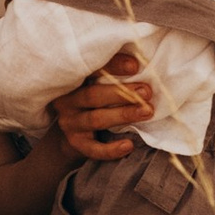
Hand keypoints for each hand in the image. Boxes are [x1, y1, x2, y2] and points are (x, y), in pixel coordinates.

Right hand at [53, 42, 157, 161]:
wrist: (74, 132)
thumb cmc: (96, 99)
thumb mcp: (98, 83)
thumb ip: (112, 75)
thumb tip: (146, 65)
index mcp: (74, 79)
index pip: (91, 69)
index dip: (113, 65)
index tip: (135, 65)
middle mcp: (68, 100)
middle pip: (93, 95)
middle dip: (122, 94)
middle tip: (146, 92)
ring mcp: (69, 122)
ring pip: (95, 119)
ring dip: (123, 115)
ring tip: (147, 112)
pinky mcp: (75, 143)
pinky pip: (92, 149)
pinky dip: (111, 150)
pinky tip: (128, 146)